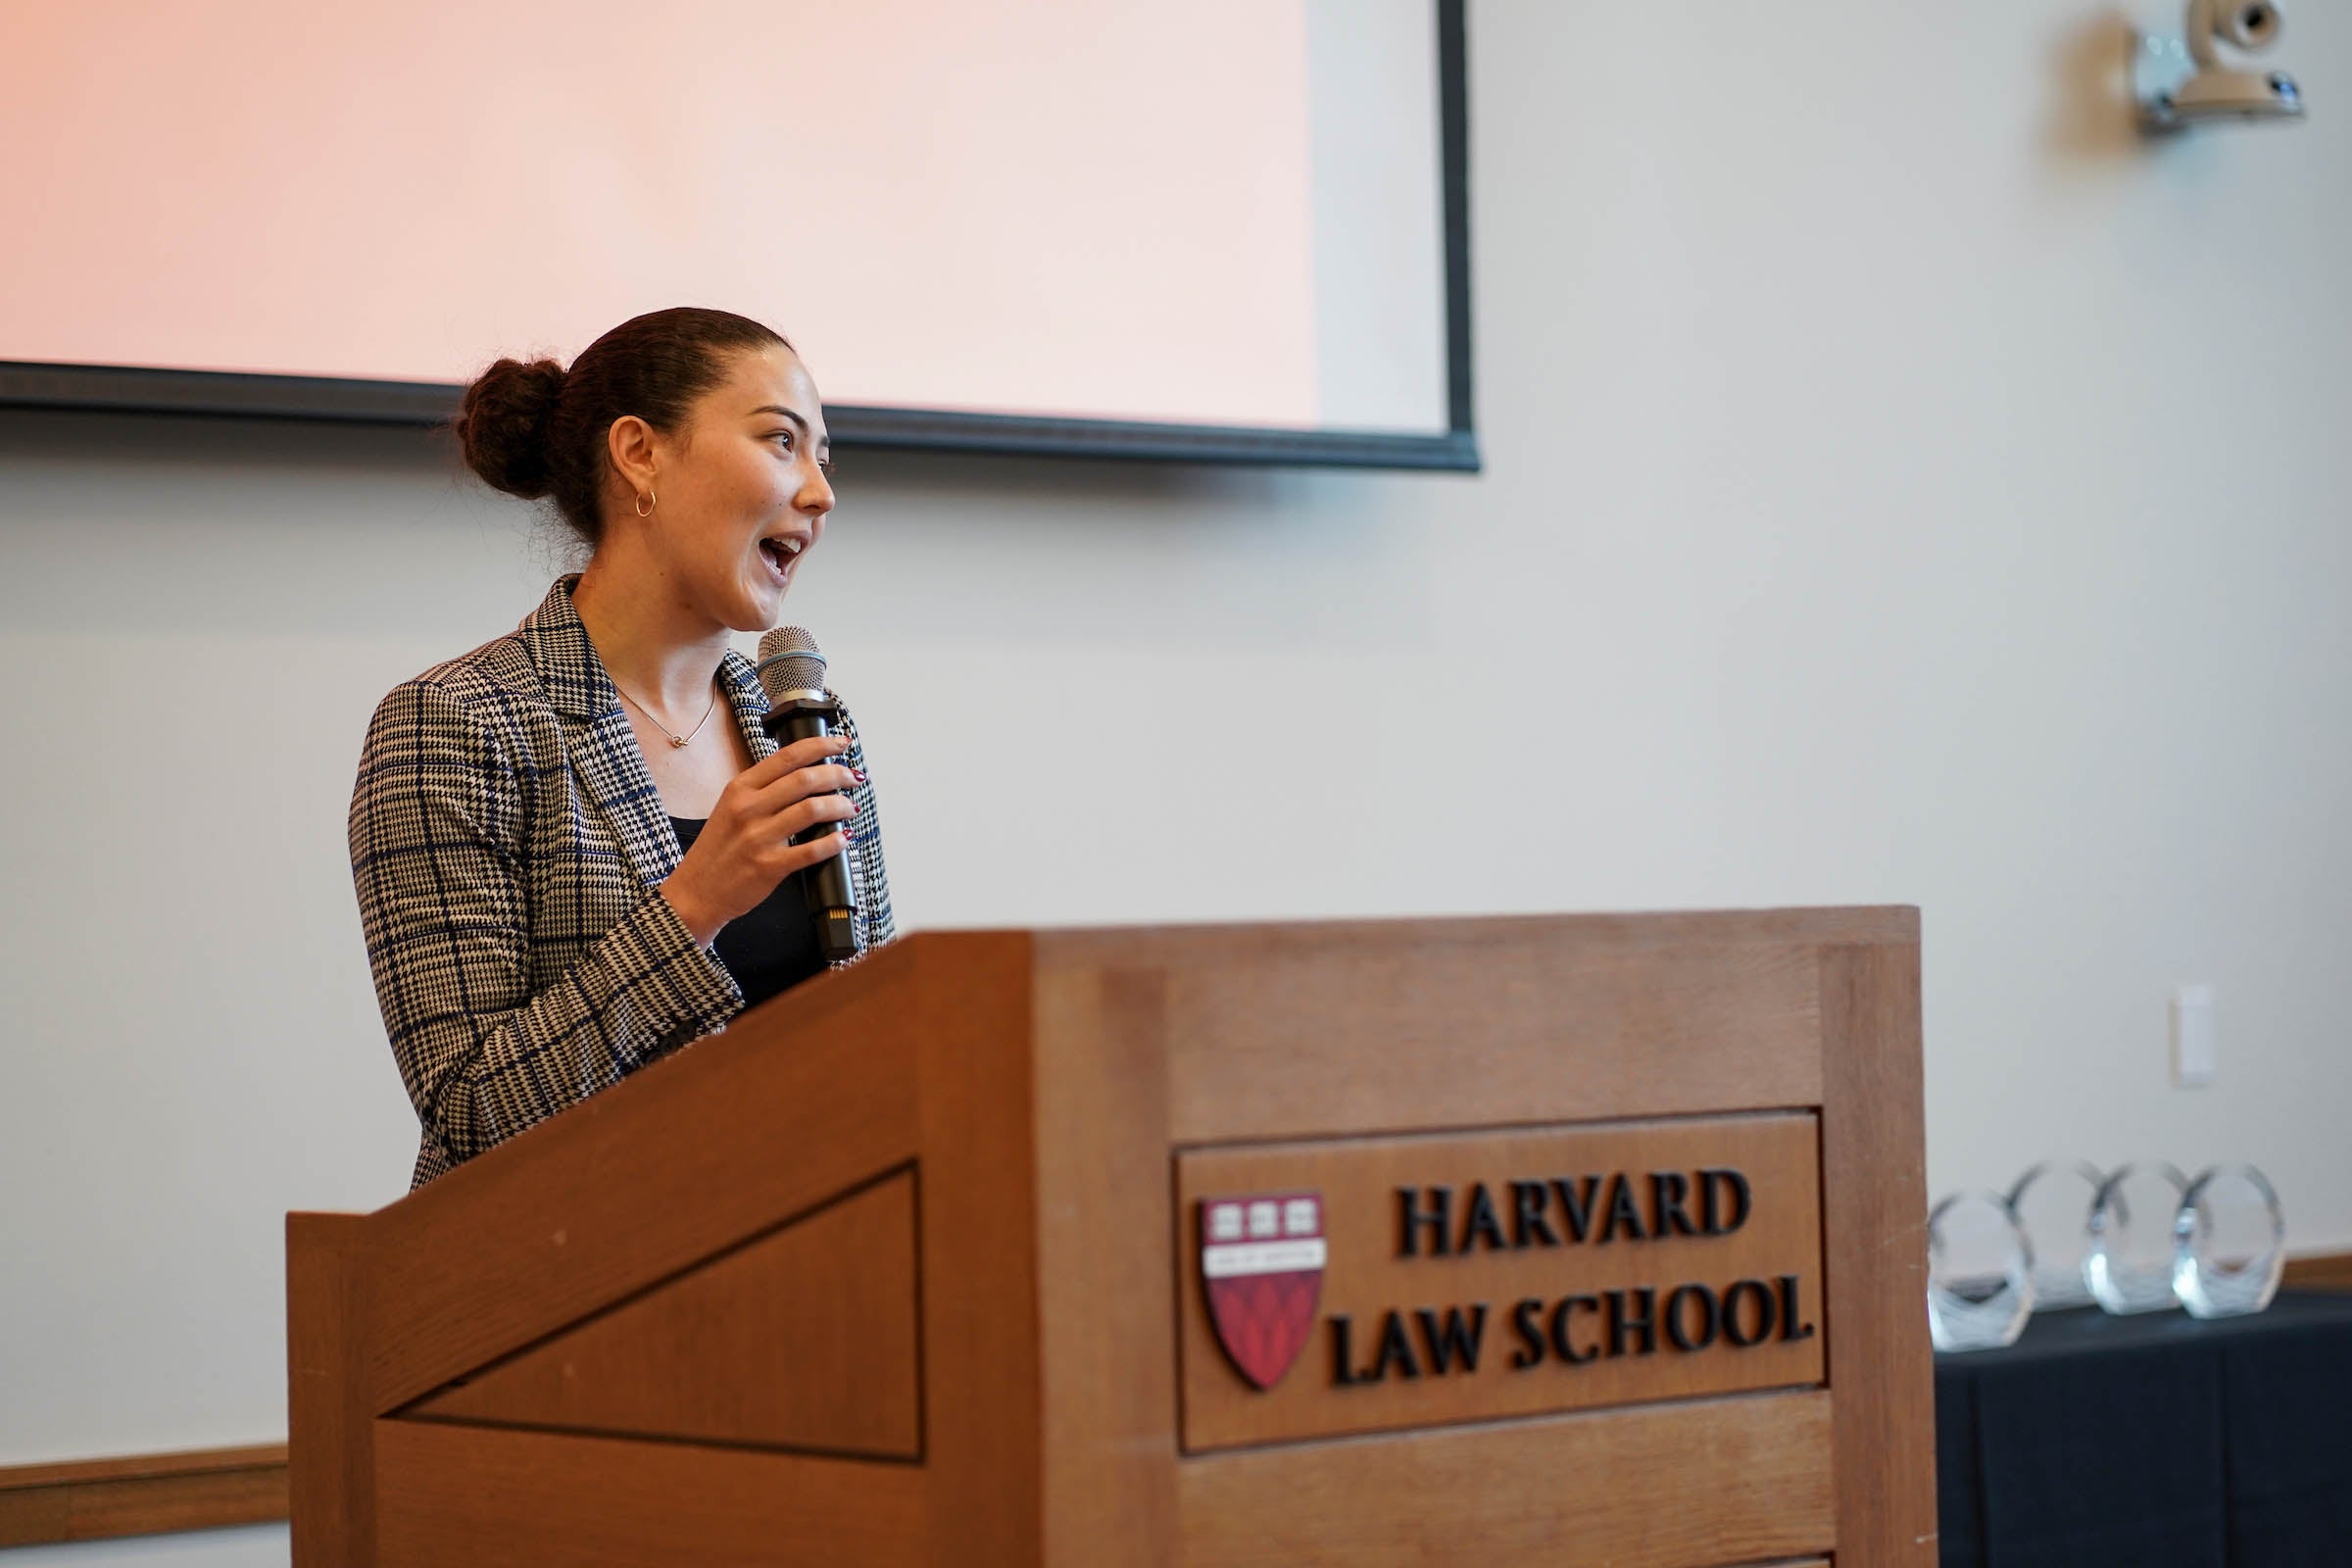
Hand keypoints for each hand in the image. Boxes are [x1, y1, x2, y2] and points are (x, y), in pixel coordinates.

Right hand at [658, 734, 860, 945]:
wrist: (696, 892)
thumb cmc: (717, 850)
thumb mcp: (730, 808)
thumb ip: (762, 791)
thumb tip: (804, 777)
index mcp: (740, 789)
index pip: (788, 757)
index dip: (821, 746)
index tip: (841, 743)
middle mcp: (749, 809)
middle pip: (806, 779)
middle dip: (838, 775)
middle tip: (853, 778)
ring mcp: (759, 837)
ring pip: (813, 810)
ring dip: (840, 806)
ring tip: (850, 808)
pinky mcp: (769, 866)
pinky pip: (812, 850)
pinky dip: (834, 842)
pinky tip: (843, 838)